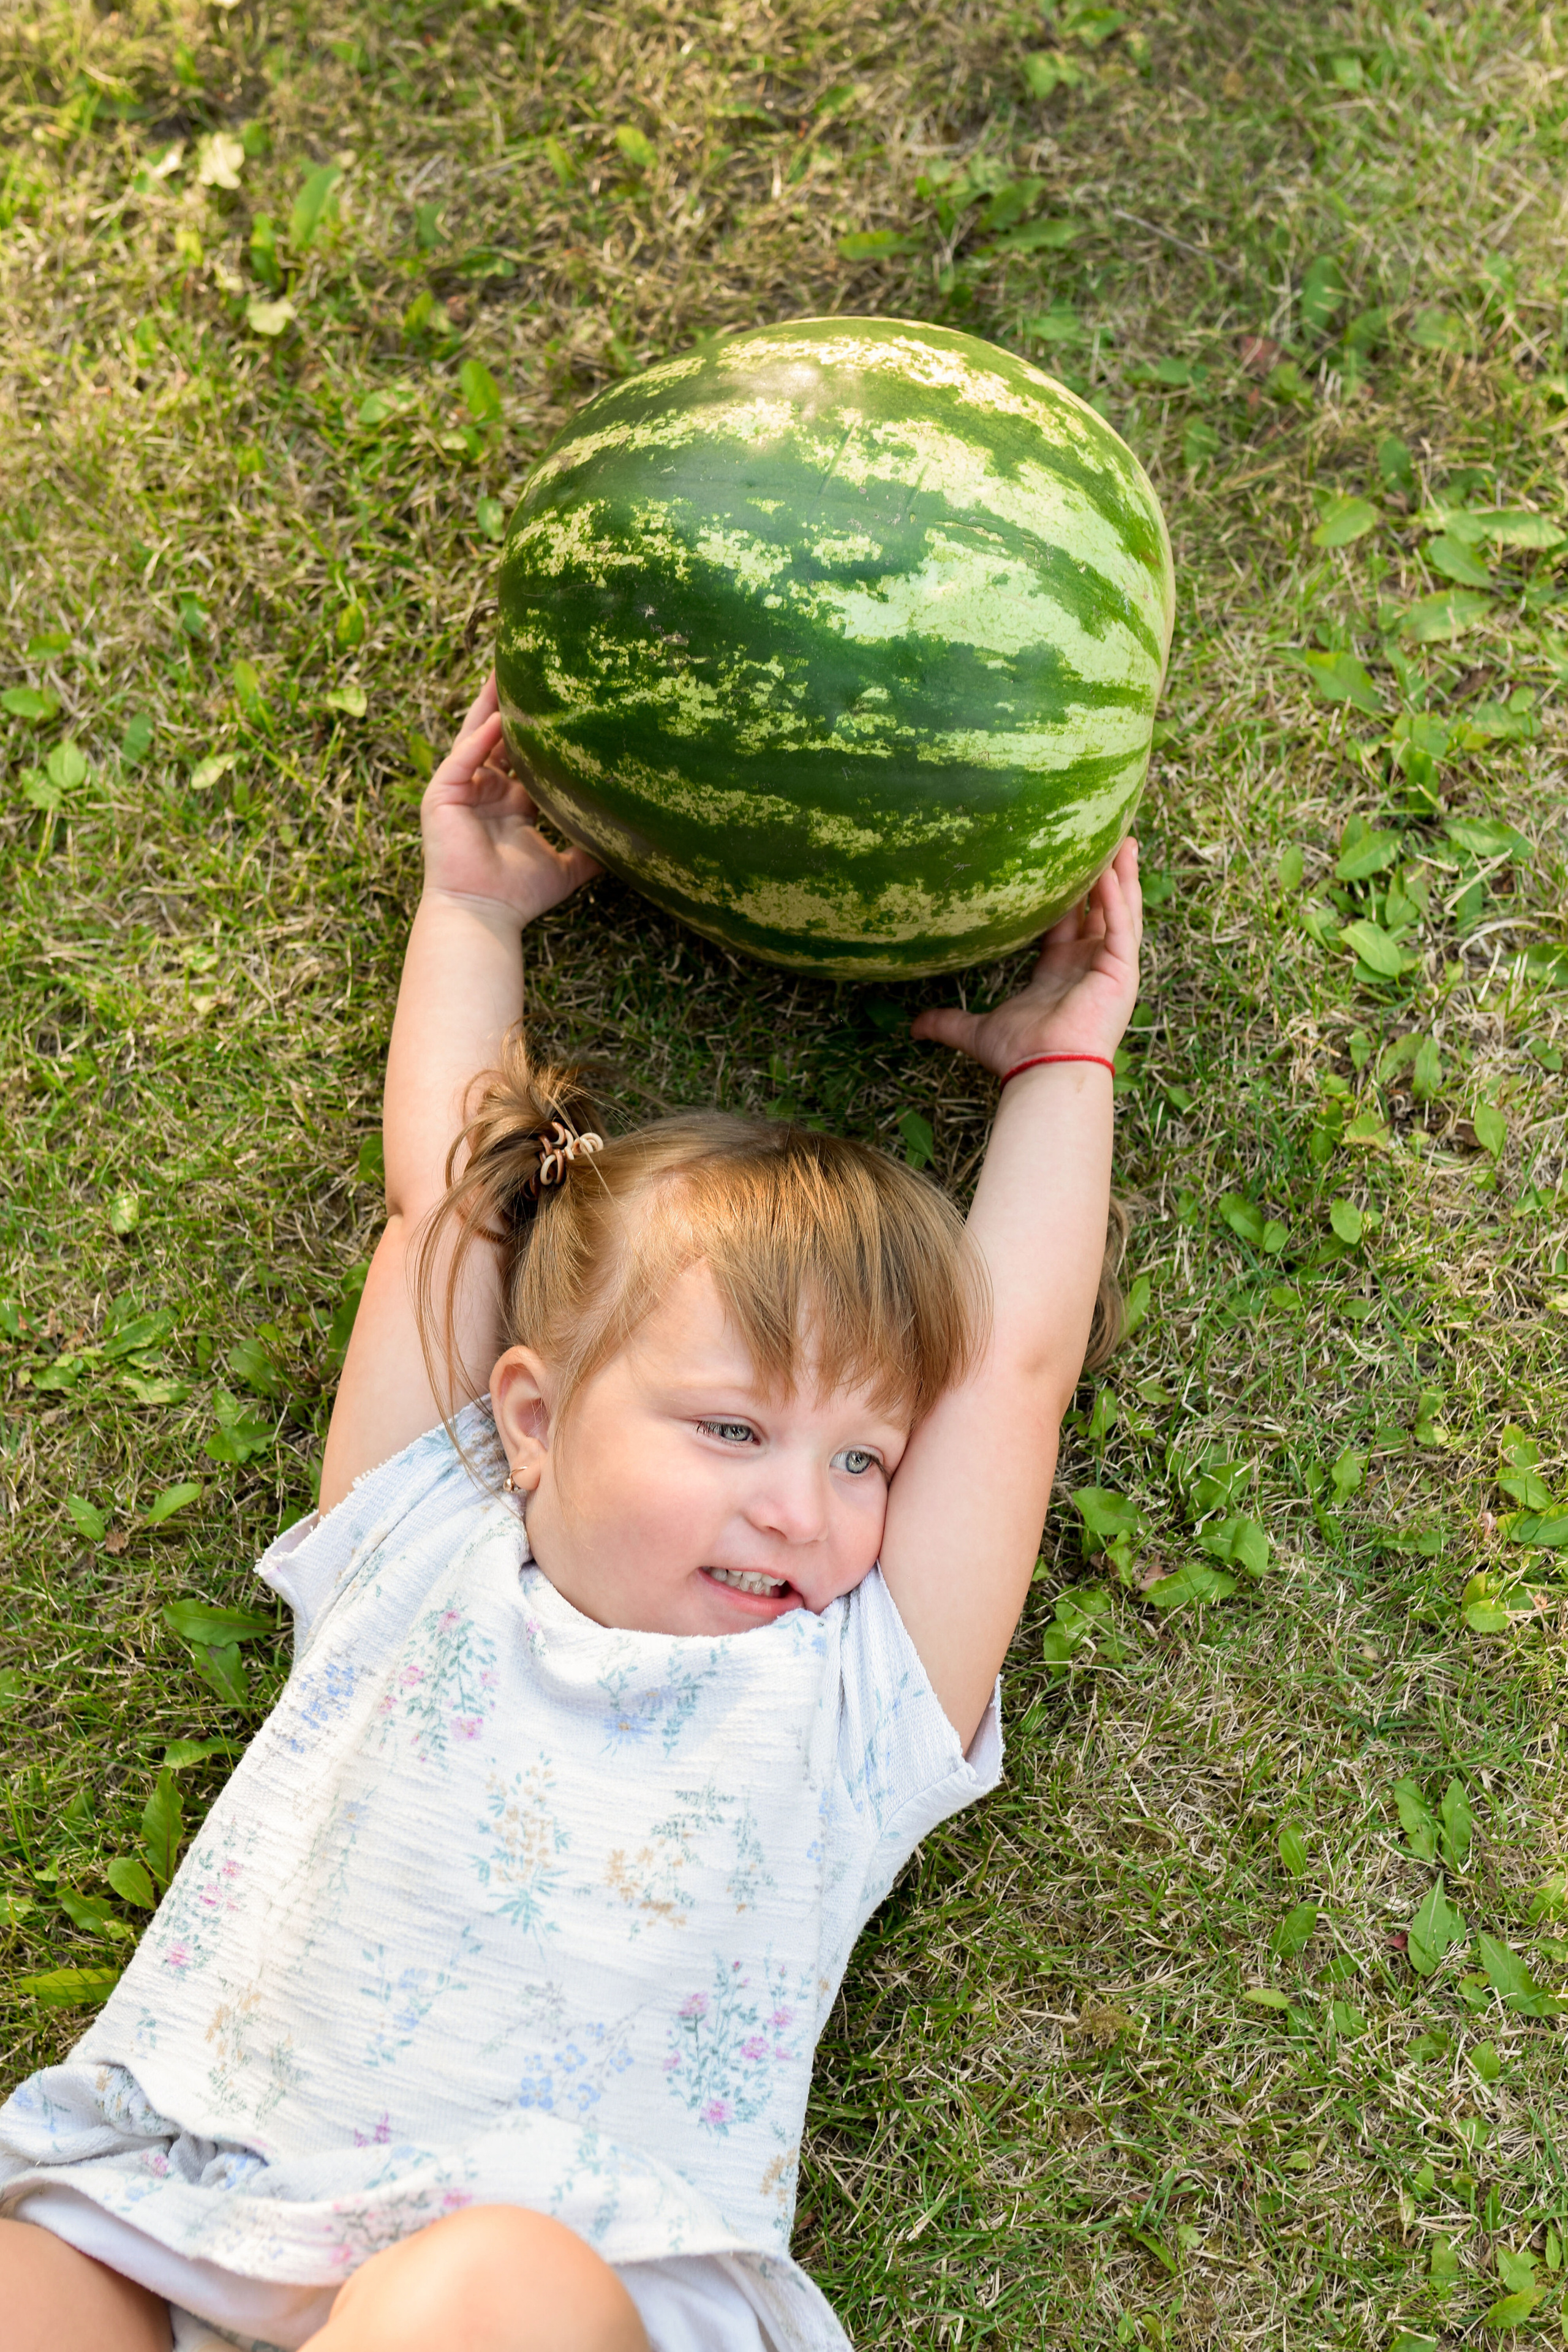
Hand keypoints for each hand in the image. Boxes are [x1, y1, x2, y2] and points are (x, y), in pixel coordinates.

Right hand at [420, 673, 602, 925]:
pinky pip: (463, 758)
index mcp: (510, 802)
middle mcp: (485, 790)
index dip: (539, 729)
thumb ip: (591, 852)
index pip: (524, 755)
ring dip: (491, 705)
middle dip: (510, 703)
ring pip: (477, 736)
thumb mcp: (566, 868)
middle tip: (531, 667)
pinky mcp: (442, 795)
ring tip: (506, 671)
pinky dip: (481, 739)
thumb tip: (628, 846)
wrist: (484, 916)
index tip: (561, 702)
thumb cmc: (519, 896)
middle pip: (498, 735)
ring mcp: (462, 789)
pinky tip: (500, 717)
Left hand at [912, 836, 1141, 1077]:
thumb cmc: (1017, 1054)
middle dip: (1106, 875)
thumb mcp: (977, 1029)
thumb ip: (947, 1022)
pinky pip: (1123, 926)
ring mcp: (1110, 968)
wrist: (1043, 1071)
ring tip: (1125, 839)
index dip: (1068, 894)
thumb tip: (913, 1027)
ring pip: (1121, 911)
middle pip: (1101, 909)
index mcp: (1060, 972)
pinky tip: (1112, 868)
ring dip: (1123, 876)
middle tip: (1107, 837)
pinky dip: (1119, 898)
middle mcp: (1089, 966)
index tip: (1064, 862)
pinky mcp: (1122, 972)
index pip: (1066, 922)